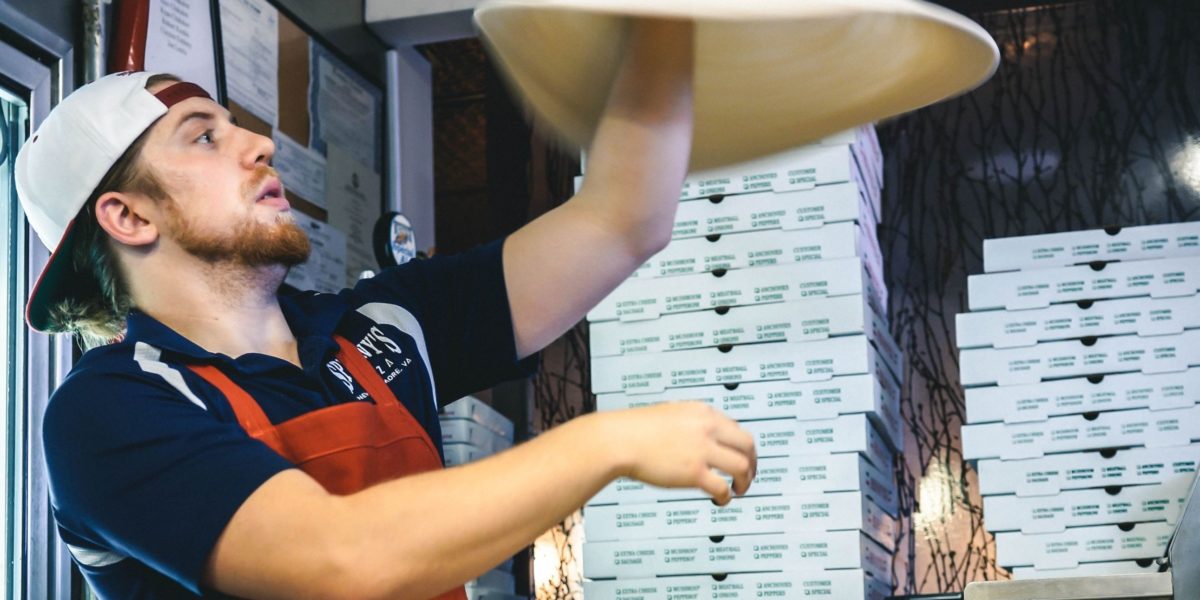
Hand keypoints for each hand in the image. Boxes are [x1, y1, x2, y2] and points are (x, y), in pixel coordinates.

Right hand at [590, 402, 756, 504]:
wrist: (619, 440)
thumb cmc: (635, 429)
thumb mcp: (669, 414)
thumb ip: (689, 423)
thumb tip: (698, 437)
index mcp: (702, 413)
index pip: (736, 429)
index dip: (741, 447)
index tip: (739, 457)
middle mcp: (707, 428)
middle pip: (748, 445)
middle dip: (753, 463)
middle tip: (748, 476)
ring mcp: (702, 450)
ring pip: (742, 466)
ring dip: (745, 481)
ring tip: (739, 490)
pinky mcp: (694, 472)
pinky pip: (723, 487)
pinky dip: (727, 496)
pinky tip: (721, 500)